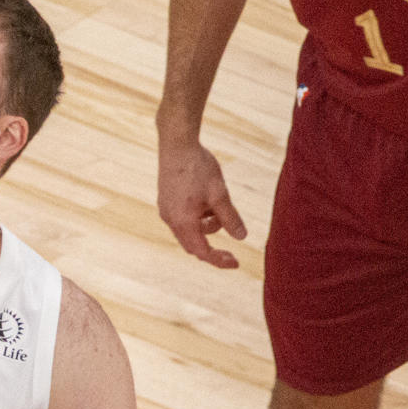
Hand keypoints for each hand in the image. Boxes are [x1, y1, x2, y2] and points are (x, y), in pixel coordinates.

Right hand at [157, 140, 247, 268]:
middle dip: (213, 242)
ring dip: (207, 225)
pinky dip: (198, 217)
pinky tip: (206, 197)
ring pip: (189, 230)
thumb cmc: (198, 168)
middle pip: (193, 244)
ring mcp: (166, 211)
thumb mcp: (220, 193)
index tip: (236, 263)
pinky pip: (183, 219)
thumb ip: (230, 217)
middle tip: (233, 238)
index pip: (202, 251)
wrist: (176, 145)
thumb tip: (241, 237)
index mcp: (183, 222)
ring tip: (218, 203)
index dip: (219, 260)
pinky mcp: (166, 202)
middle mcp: (171, 220)